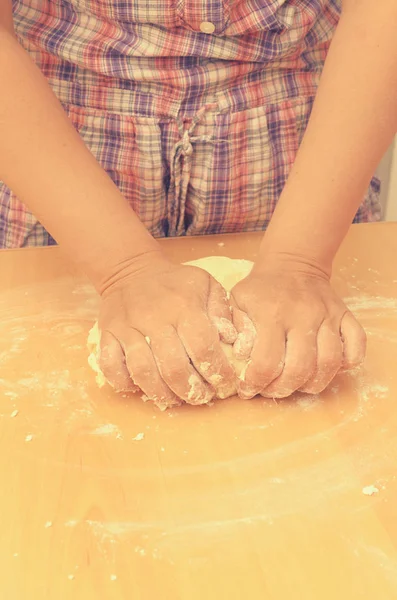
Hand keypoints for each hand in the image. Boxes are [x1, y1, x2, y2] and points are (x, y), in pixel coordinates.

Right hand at [96, 251, 236, 407]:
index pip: (203, 347)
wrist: (131, 269)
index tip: (226, 384)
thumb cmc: (175, 282)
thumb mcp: (206, 284)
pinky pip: (110, 365)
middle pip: (173, 366)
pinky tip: (140, 387)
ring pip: (142, 371)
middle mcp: (154, 318)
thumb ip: (222, 310)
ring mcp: (127, 327)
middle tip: (201, 398)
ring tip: (175, 399)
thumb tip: (231, 339)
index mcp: (184, 306)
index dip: (217, 371)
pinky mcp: (106, 333)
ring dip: (161, 393)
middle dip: (191, 390)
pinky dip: (124, 383)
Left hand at [230, 258, 365, 398]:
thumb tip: (240, 357)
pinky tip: (328, 367)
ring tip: (298, 384)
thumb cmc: (261, 287)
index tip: (249, 388)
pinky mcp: (344, 315)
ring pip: (330, 362)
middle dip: (284, 388)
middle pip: (301, 368)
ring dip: (314, 382)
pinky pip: (356, 345)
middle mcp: (302, 316)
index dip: (256, 382)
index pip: (266, 361)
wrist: (291, 262)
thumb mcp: (237, 300)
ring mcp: (327, 315)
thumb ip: (235, 328)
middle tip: (273, 390)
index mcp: (272, 314)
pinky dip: (347, 363)